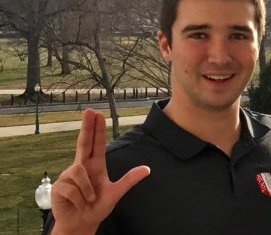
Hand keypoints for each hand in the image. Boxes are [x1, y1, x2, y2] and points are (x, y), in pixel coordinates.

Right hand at [50, 109, 149, 234]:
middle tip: (89, 111)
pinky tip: (79, 203)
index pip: (96, 143)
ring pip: (79, 172)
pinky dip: (79, 198)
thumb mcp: (115, 193)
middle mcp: (82, 167)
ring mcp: (68, 176)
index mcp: (95, 166)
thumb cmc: (97, 207)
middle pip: (83, 143)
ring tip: (89, 199)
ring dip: (87, 190)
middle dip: (86, 127)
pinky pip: (71, 187)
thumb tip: (147, 169)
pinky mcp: (59, 187)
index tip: (97, 114)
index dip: (96, 128)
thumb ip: (129, 180)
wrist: (82, 223)